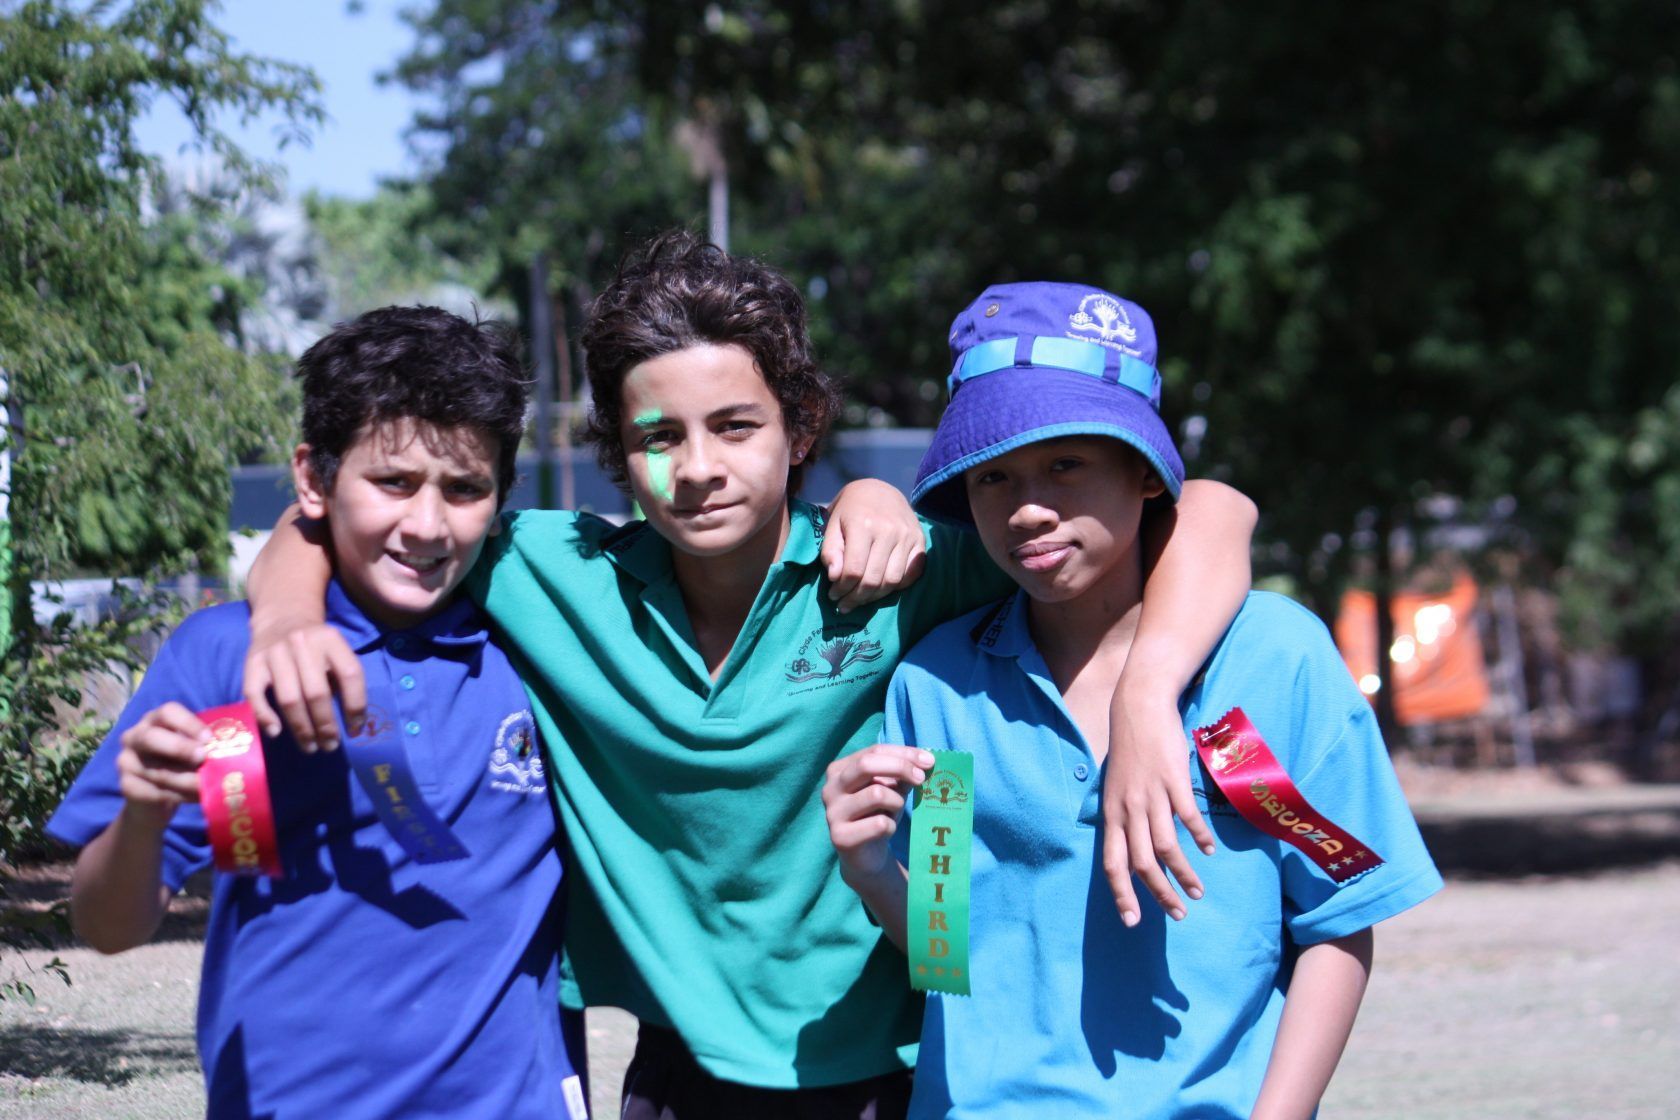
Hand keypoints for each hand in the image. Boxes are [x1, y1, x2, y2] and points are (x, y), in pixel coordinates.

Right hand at [115, 703, 207, 820]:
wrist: (155, 799)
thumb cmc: (181, 764)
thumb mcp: (192, 747)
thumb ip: (205, 742)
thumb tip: (234, 741)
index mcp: (155, 720)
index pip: (168, 712)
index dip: (189, 724)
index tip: (209, 738)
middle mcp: (135, 737)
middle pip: (152, 737)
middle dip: (179, 748)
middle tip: (203, 758)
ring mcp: (126, 762)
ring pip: (158, 771)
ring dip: (188, 779)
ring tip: (210, 784)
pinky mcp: (127, 786)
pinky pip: (156, 792)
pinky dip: (181, 796)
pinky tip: (198, 797)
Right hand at [243, 620, 364, 750]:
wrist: (282, 618)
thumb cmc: (315, 646)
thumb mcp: (336, 652)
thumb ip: (342, 679)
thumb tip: (352, 724)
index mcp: (331, 639)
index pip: (350, 675)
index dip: (356, 705)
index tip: (355, 730)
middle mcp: (302, 642)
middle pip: (317, 692)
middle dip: (326, 725)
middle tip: (330, 746)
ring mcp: (275, 652)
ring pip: (289, 698)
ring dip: (301, 728)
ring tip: (310, 746)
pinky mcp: (252, 662)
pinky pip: (255, 694)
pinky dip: (265, 716)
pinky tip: (276, 732)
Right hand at [822, 744, 932, 885]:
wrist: (866, 856)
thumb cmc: (879, 815)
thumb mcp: (891, 789)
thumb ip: (902, 774)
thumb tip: (924, 761)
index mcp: (839, 770)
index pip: (873, 751)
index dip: (904, 753)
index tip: (929, 761)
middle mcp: (830, 789)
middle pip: (867, 764)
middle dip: (900, 767)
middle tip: (922, 778)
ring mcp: (832, 813)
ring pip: (877, 794)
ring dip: (896, 802)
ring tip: (895, 812)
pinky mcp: (840, 837)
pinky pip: (879, 824)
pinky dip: (891, 826)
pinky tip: (886, 831)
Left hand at [823, 479, 926, 611]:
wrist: (880, 491)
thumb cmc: (851, 510)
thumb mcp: (832, 524)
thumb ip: (830, 551)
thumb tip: (835, 577)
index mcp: (863, 524)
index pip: (854, 570)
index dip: (842, 589)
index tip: (833, 595)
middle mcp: (889, 531)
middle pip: (873, 580)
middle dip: (856, 598)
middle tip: (845, 605)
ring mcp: (908, 536)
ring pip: (892, 582)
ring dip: (874, 597)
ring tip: (860, 599)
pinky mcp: (920, 542)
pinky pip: (910, 575)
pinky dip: (896, 588)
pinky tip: (881, 588)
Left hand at [1101, 685, 1215, 925]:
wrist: (1138, 708)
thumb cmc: (1129, 751)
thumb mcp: (1115, 788)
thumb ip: (1122, 818)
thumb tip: (1130, 850)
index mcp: (1111, 814)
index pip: (1112, 863)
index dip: (1121, 894)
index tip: (1132, 921)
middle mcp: (1129, 809)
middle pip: (1142, 863)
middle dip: (1160, 894)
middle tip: (1178, 915)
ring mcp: (1151, 795)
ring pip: (1167, 847)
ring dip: (1184, 874)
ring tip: (1197, 892)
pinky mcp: (1173, 781)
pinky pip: (1188, 817)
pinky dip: (1199, 837)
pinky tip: (1208, 850)